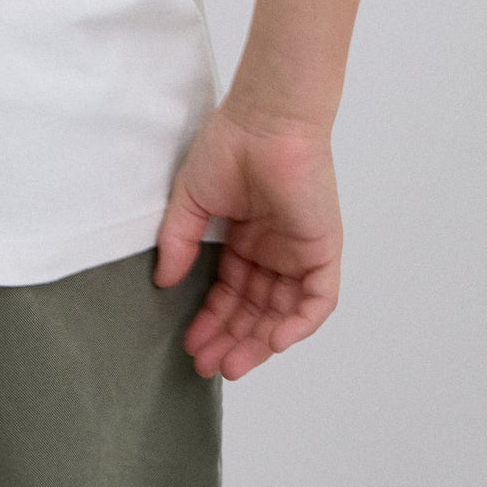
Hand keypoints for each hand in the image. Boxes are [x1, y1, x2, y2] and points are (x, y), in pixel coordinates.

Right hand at [154, 103, 342, 378]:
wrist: (265, 122)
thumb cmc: (228, 147)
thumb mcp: (191, 199)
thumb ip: (180, 241)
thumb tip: (163, 282)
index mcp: (244, 239)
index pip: (229, 294)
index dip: (211, 321)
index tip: (190, 345)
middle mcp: (273, 252)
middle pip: (254, 311)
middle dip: (231, 340)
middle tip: (207, 365)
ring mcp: (299, 253)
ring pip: (283, 313)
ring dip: (259, 341)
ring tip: (230, 362)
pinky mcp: (323, 250)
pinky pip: (317, 301)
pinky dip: (298, 325)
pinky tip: (272, 342)